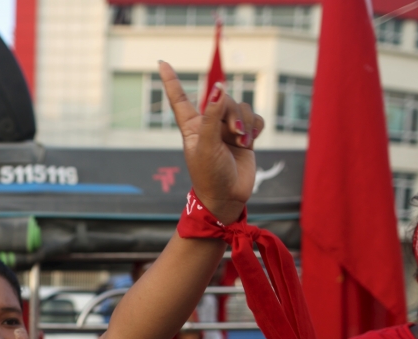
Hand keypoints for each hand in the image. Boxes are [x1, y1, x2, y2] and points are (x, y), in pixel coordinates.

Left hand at [159, 61, 263, 223]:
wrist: (228, 196)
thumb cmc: (209, 175)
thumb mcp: (206, 145)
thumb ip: (212, 117)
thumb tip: (218, 90)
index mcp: (192, 126)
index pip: (180, 99)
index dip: (171, 81)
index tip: (162, 63)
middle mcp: (209, 125)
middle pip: (222, 99)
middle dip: (231, 112)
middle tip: (234, 132)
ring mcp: (228, 130)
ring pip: (241, 107)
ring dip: (245, 122)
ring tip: (242, 141)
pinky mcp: (246, 136)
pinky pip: (255, 118)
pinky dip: (256, 126)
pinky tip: (251, 139)